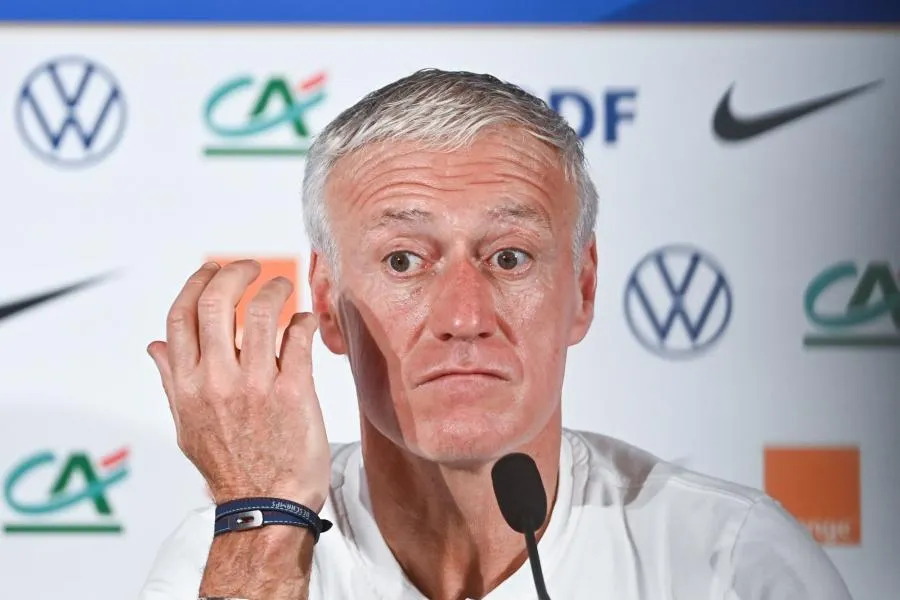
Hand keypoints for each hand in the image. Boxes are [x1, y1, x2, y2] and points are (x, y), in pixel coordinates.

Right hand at [147, 260, 330, 509]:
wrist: (266, 506)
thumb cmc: (229, 467)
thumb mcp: (187, 427)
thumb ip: (172, 381)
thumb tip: (155, 346)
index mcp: (187, 386)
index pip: (181, 316)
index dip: (197, 282)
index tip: (213, 269)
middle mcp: (216, 380)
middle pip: (217, 302)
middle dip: (234, 273)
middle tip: (251, 268)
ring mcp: (256, 385)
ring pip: (262, 313)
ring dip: (276, 290)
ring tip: (285, 288)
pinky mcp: (293, 392)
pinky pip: (298, 339)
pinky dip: (303, 322)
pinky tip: (304, 323)